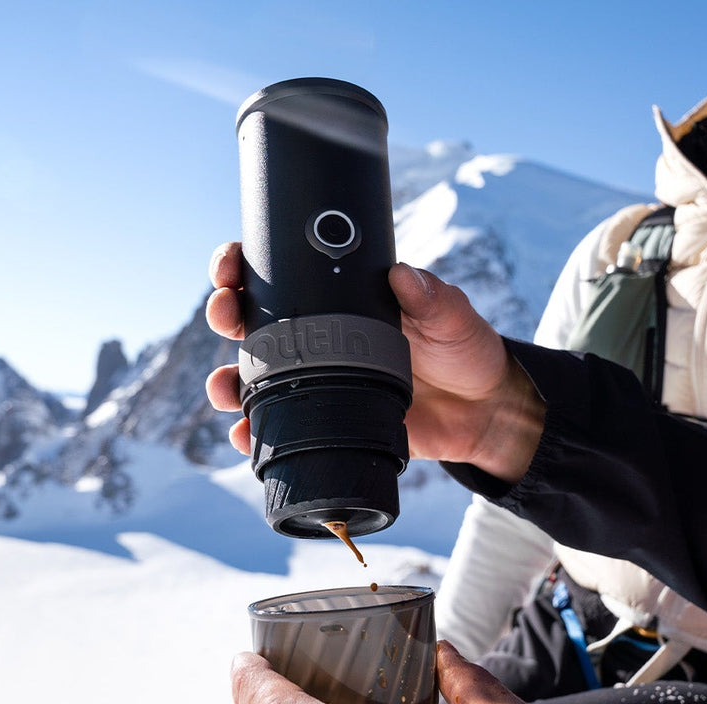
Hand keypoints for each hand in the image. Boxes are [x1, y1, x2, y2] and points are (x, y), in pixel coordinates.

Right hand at [203, 243, 544, 482]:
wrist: (482, 411)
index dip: (244, 264)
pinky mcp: (325, 420)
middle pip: (251, 320)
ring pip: (253, 375)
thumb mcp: (453, 315)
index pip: (280, 272)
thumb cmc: (466, 349)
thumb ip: (432, 297)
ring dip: (226, 381)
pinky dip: (253, 432)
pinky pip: (278, 425)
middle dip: (224, 313)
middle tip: (225, 315)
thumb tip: (403, 274)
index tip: (231, 263)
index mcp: (342, 298)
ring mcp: (318, 378)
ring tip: (224, 389)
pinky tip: (244, 436)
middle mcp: (319, 334)